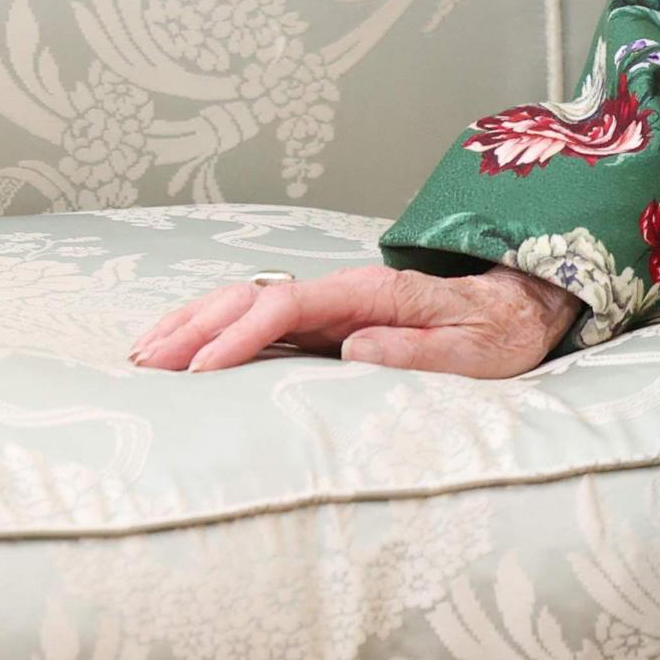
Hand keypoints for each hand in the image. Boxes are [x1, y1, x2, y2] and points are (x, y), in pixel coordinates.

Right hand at [129, 264, 580, 376]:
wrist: (515, 308)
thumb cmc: (495, 335)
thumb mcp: (471, 350)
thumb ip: (417, 349)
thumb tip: (355, 348)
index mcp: (371, 293)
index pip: (291, 305)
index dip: (243, 334)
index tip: (205, 368)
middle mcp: (341, 291)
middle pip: (252, 296)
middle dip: (196, 326)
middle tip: (148, 363)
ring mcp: (328, 304)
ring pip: (244, 303)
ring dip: (193, 324)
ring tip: (144, 355)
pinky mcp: (323, 323)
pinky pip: (257, 320)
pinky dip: (212, 329)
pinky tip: (183, 349)